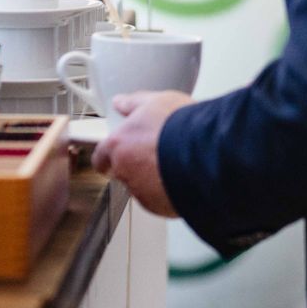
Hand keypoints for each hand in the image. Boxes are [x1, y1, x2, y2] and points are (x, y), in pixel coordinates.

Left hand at [91, 91, 194, 217]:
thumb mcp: (156, 102)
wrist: (206, 151)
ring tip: (174, 165)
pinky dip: (167, 192)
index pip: (100, 156)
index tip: (115, 154)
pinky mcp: (159, 206)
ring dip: (152, 178)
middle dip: (135, 165)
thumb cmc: (180, 126)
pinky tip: (182, 179)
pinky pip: (159, 200)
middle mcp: (124, 170)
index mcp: (118, 145)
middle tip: (156, 153)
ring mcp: (141, 190)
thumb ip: (133, 103)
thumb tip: (120, 103)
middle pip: (122, 171)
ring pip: (141, 187)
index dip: (108, 155)